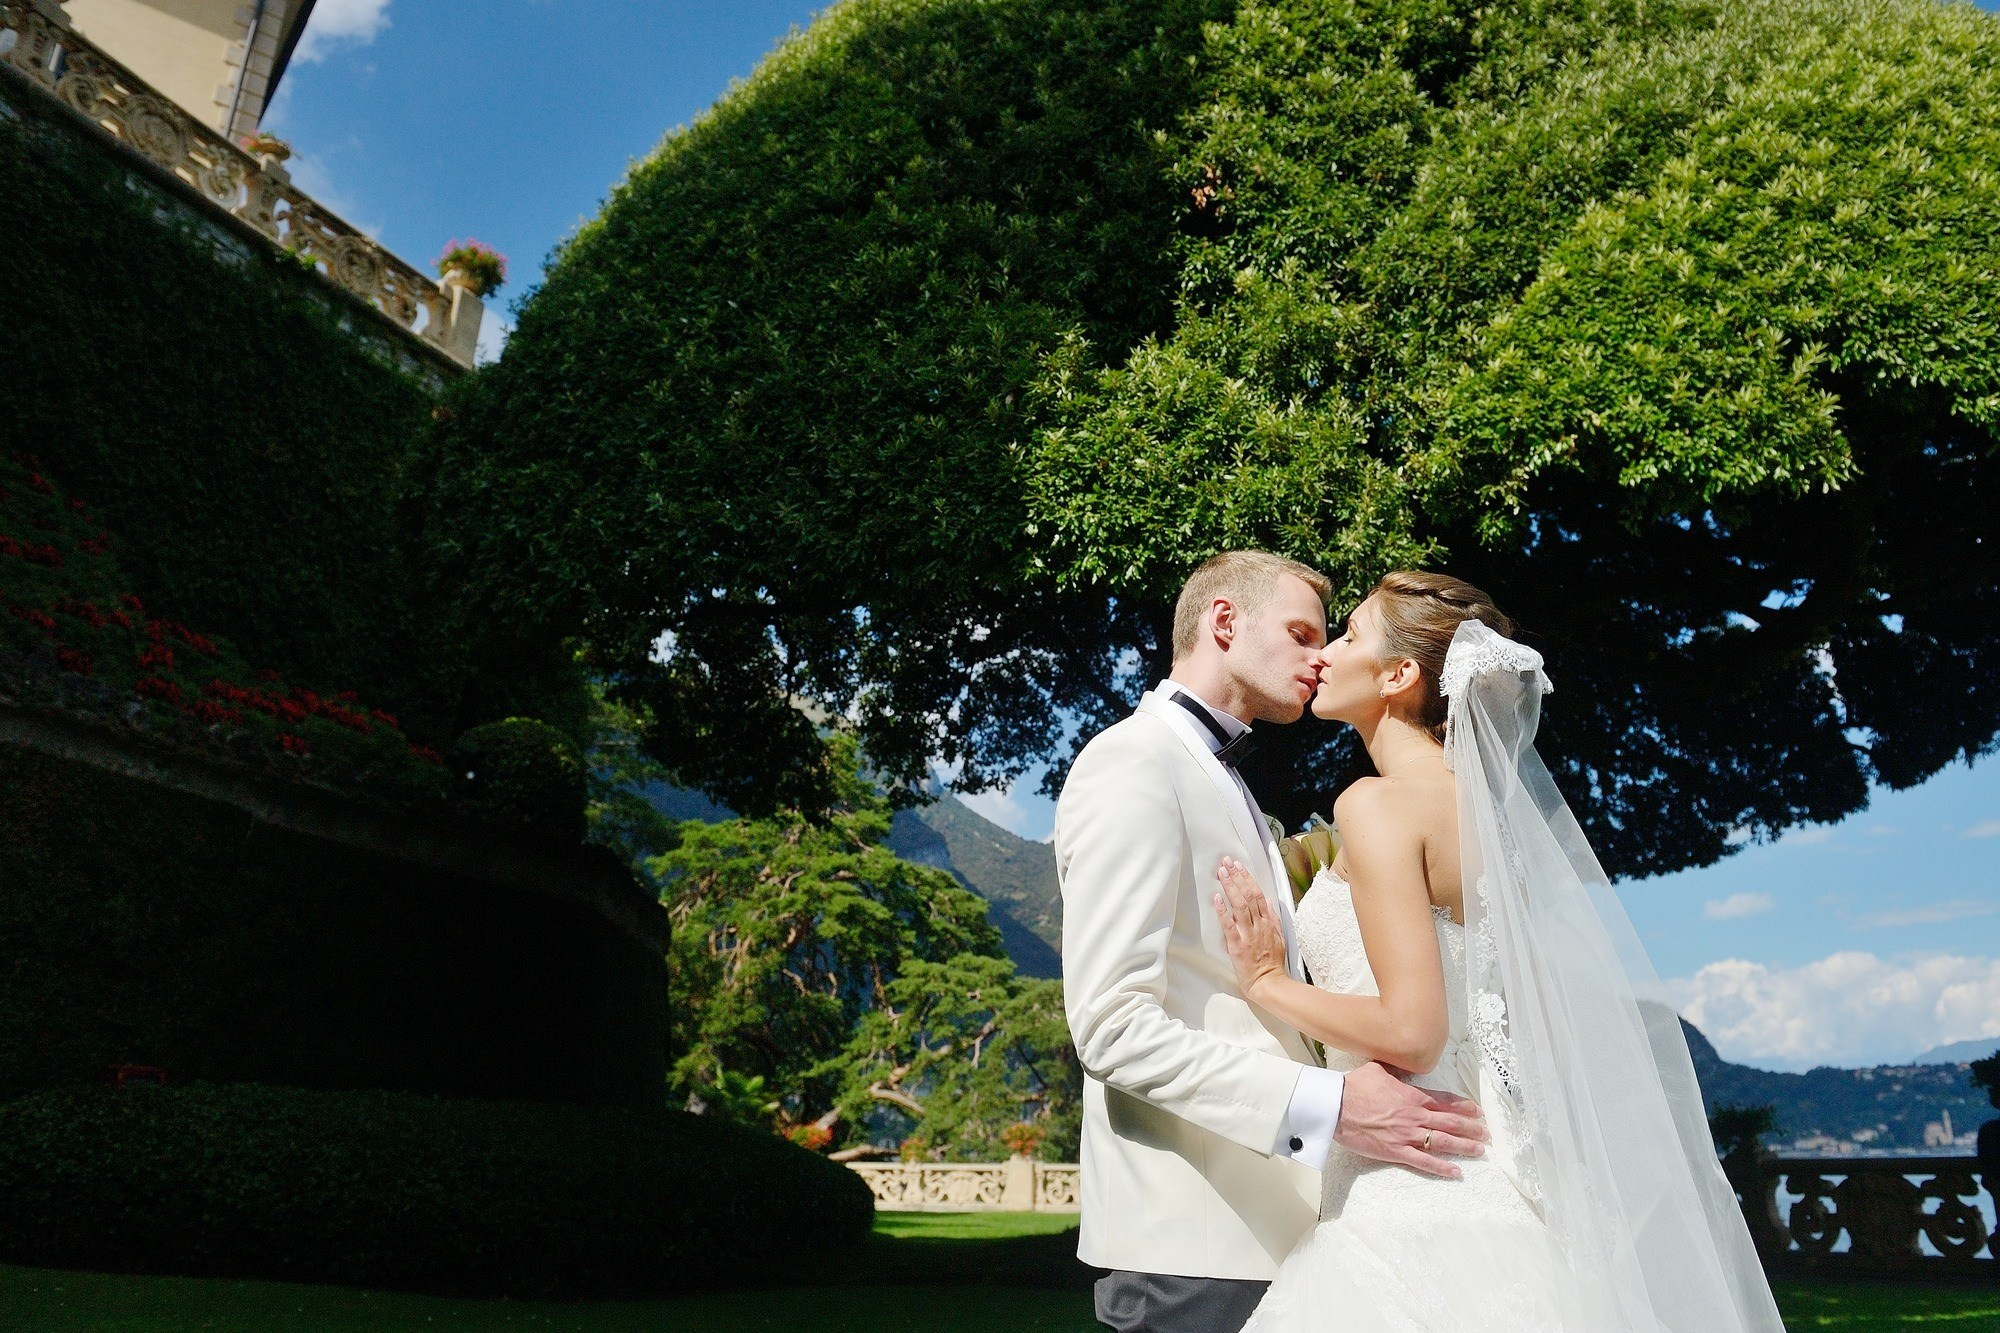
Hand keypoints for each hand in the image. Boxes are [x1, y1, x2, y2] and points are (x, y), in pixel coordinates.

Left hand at [1211, 856, 1287, 1002]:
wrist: (1270, 983)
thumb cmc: (1273, 963)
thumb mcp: (1279, 937)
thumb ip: (1273, 919)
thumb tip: (1268, 902)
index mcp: (1269, 922)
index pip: (1258, 894)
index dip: (1248, 878)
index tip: (1239, 866)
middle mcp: (1259, 924)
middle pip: (1248, 894)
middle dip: (1237, 876)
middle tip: (1226, 862)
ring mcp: (1248, 934)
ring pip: (1240, 905)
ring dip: (1230, 886)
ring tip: (1221, 872)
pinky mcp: (1238, 945)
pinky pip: (1229, 924)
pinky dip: (1223, 910)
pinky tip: (1216, 898)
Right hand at [1333, 1061, 1487, 1178]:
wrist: (1336, 1105)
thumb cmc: (1355, 1086)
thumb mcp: (1379, 1068)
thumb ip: (1396, 1070)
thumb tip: (1404, 1063)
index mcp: (1413, 1096)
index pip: (1445, 1102)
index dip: (1464, 1107)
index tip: (1477, 1112)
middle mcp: (1415, 1116)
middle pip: (1450, 1123)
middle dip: (1471, 1128)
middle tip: (1486, 1133)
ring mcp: (1407, 1135)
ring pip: (1442, 1142)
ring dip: (1464, 1146)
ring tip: (1479, 1150)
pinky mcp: (1396, 1151)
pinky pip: (1423, 1161)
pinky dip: (1441, 1167)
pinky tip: (1455, 1171)